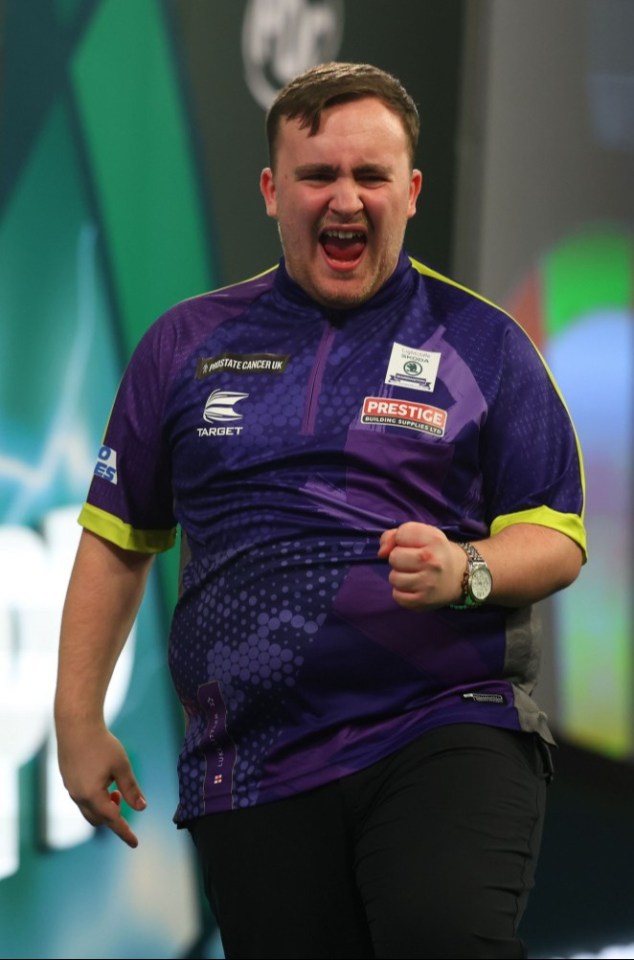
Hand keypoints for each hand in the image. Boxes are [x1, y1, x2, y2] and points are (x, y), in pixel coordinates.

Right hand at [56, 722, 145, 847]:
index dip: (125, 832)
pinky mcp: (68, 781)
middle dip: (113, 816)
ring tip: (114, 790)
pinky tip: (102, 781)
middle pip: (99, 820)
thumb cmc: (101, 744)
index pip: (113, 820)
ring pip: (89, 810)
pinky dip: (94, 798)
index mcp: (93, 795)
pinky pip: (82, 799)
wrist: (76, 726)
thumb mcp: (122, 766)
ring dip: (103, 807)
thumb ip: (131, 789)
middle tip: (123, 799)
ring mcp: (71, 790)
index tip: (135, 843)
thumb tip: (142, 808)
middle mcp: (79, 796)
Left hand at [378, 521, 463, 610]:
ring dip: (399, 576)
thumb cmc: (436, 552)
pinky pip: (397, 596)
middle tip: (413, 562)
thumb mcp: (423, 535)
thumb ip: (395, 535)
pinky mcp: (423, 601)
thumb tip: (381, 553)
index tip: (414, 545)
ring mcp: (428, 583)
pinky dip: (402, 592)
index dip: (402, 539)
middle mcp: (432, 560)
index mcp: (434, 539)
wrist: (461, 577)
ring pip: (393, 578)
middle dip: (399, 559)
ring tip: (413, 575)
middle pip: (394, 557)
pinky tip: (414, 587)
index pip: (401, 534)